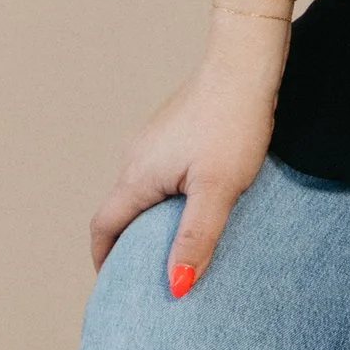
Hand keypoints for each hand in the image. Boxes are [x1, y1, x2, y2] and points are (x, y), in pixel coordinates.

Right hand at [89, 22, 287, 292]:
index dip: (104, 260)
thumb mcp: (218, 189)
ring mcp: (153, 139)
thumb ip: (196, 238)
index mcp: (137, 174)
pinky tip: (196, 203)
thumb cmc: (234, 124)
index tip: (113, 286)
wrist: (246, 64)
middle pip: (120, 209)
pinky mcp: (173, 129)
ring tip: (174, 245)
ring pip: (142, 190)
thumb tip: (175, 286)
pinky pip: (159, 172)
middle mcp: (135, 155)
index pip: (104, 226)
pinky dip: (166, 197)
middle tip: (148, 275)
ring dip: (149, 219)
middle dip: (128, 243)